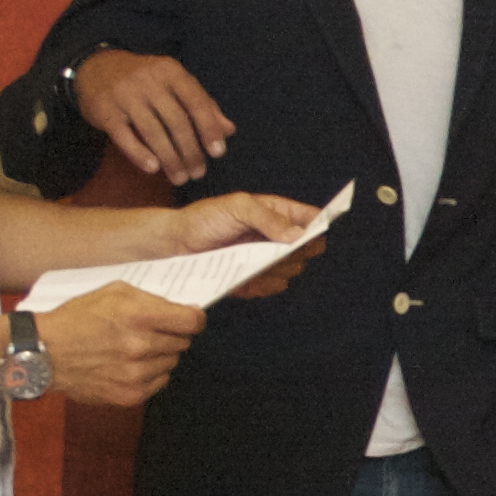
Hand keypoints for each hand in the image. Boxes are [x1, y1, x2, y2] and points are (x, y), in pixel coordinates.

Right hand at [37, 283, 209, 408]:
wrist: (44, 353)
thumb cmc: (77, 318)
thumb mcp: (113, 292)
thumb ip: (151, 300)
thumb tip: (184, 311)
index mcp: (139, 316)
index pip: (192, 322)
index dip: (193, 319)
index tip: (189, 319)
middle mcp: (141, 346)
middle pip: (183, 342)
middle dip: (171, 334)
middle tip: (149, 331)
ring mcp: (136, 374)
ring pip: (172, 362)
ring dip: (160, 354)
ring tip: (134, 348)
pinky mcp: (130, 395)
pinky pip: (160, 381)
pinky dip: (150, 373)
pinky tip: (129, 364)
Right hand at [75, 50, 234, 184]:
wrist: (95, 68)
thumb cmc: (144, 80)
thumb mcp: (173, 83)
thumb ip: (201, 104)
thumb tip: (228, 130)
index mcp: (171, 71)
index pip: (196, 102)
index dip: (209, 129)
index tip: (218, 153)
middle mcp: (149, 81)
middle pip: (176, 121)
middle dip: (190, 151)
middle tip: (197, 173)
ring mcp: (125, 95)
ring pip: (153, 132)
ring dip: (170, 159)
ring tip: (179, 178)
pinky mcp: (105, 111)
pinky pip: (125, 136)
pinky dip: (139, 154)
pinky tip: (153, 169)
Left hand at [171, 192, 325, 299]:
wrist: (176, 244)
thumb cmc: (205, 218)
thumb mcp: (238, 207)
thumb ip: (269, 218)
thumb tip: (300, 234)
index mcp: (277, 213)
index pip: (311, 219)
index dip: (319, 228)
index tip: (313, 238)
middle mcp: (276, 237)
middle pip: (305, 251)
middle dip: (293, 254)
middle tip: (270, 252)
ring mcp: (265, 260)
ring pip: (290, 272)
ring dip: (276, 271)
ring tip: (251, 264)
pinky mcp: (253, 280)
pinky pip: (271, 287)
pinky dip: (261, 286)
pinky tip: (244, 279)